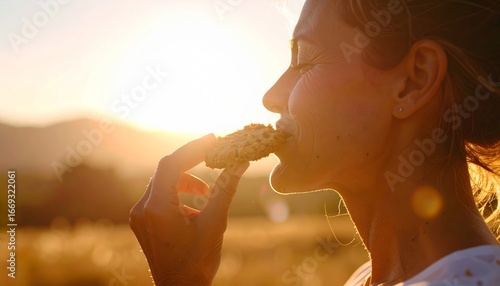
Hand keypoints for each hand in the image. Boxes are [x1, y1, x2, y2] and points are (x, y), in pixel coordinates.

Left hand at [129, 134, 248, 285]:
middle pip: (166, 170)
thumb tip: (240, 162)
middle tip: (215, 154)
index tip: (214, 139)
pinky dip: (178, 192)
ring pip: (162, 181)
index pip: (171, 164)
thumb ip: (225, 189)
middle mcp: (142, 209)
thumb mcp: (215, 224)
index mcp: (157, 208)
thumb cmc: (197, 262)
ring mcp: (139, 215)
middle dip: (192, 161)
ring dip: (186, 179)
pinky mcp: (142, 221)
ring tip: (206, 192)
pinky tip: (194, 206)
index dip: (193, 148)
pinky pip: (159, 194)